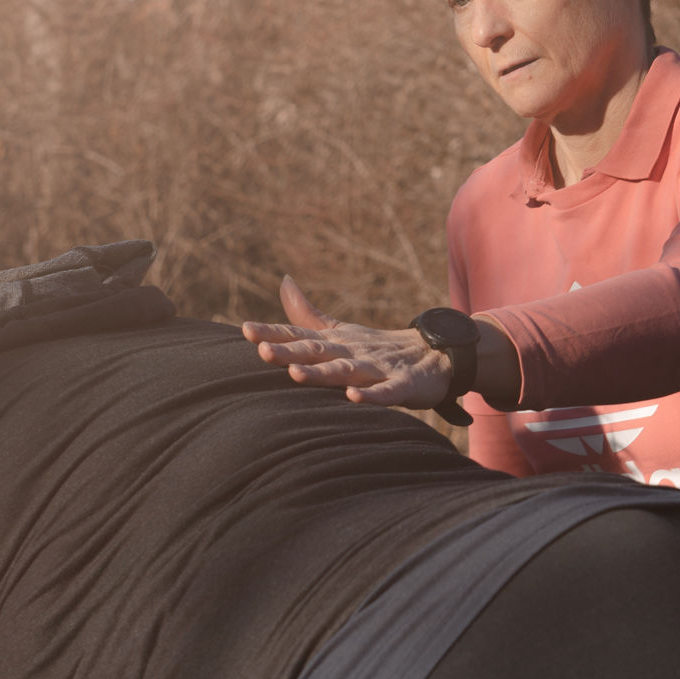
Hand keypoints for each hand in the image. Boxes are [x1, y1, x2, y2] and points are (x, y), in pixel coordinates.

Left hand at [240, 276, 453, 408]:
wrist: (435, 355)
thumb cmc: (378, 347)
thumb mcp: (340, 331)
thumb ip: (308, 314)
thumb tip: (284, 282)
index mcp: (336, 341)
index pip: (300, 336)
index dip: (273, 333)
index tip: (244, 329)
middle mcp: (353, 352)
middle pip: (317, 353)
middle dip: (289, 352)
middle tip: (261, 350)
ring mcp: (377, 369)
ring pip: (346, 371)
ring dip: (321, 373)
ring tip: (295, 373)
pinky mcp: (403, 386)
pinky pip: (386, 392)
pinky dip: (371, 395)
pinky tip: (353, 396)